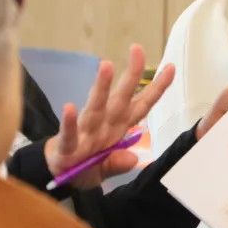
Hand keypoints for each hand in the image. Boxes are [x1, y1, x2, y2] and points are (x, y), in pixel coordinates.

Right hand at [43, 44, 175, 187]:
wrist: (57, 178)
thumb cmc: (85, 166)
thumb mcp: (106, 169)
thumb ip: (119, 163)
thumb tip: (132, 158)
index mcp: (118, 127)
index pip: (142, 105)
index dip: (156, 88)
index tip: (171, 67)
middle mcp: (104, 124)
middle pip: (121, 97)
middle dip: (131, 74)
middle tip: (137, 49)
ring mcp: (85, 133)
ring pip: (96, 107)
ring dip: (101, 87)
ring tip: (106, 65)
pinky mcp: (67, 146)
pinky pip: (69, 133)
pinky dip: (70, 122)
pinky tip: (69, 108)